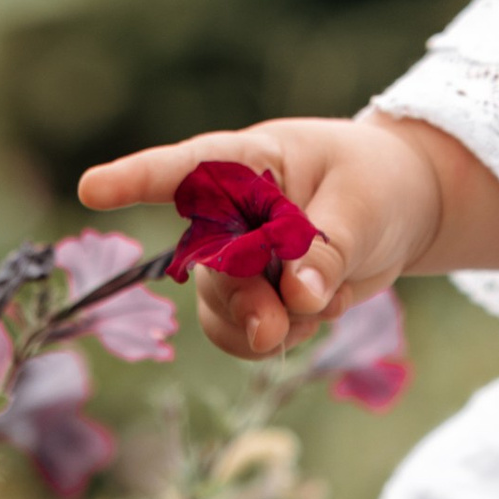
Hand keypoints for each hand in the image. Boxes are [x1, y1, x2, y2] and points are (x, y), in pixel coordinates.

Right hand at [78, 116, 445, 361]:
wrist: (406, 209)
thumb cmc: (379, 182)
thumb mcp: (365, 206)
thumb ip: (327, 249)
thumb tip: (296, 297)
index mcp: (251, 161)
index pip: (189, 167)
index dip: (138, 178)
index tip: (92, 188)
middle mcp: (229, 210)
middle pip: (209, 262)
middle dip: (240, 300)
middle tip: (274, 329)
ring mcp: (236, 256)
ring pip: (220, 307)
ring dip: (263, 326)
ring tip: (319, 311)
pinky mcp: (253, 294)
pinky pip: (242, 333)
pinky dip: (281, 337)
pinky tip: (318, 315)